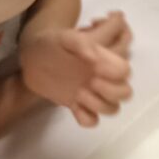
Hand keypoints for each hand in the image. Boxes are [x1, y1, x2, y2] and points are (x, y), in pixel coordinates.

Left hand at [20, 12, 132, 126]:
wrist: (32, 57)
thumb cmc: (52, 43)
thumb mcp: (65, 37)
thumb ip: (81, 42)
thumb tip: (95, 58)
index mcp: (104, 61)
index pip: (125, 71)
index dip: (116, 73)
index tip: (95, 68)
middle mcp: (103, 78)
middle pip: (125, 93)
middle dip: (112, 91)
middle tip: (91, 82)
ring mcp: (91, 94)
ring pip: (113, 109)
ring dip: (100, 104)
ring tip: (79, 94)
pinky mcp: (77, 106)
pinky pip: (91, 121)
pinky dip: (86, 117)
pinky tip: (74, 105)